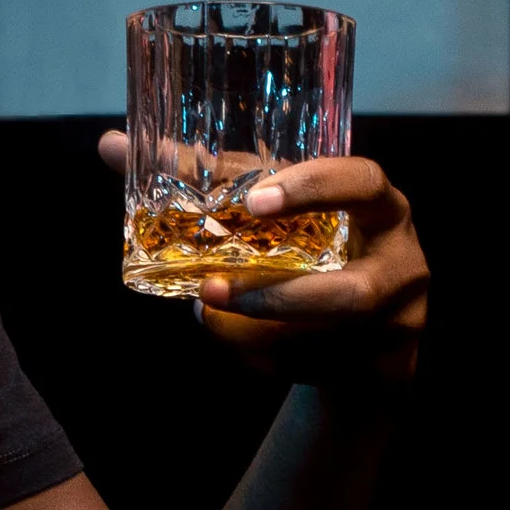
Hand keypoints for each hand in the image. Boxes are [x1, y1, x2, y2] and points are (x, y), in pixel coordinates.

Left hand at [97, 135, 428, 386]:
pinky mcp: (380, 362)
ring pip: (327, 342)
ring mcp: (395, 317)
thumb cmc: (302, 250)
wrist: (358, 335)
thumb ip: (203, 183)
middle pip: (356, 287)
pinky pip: (315, 365)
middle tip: (211, 289)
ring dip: (262, 329)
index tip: (253, 198)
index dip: (310, 188)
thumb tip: (112, 144)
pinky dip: (269, 358)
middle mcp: (398, 258)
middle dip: (282, 294)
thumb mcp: (266, 214)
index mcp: (376, 204)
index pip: (359, 182)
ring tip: (208, 312)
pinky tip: (241, 349)